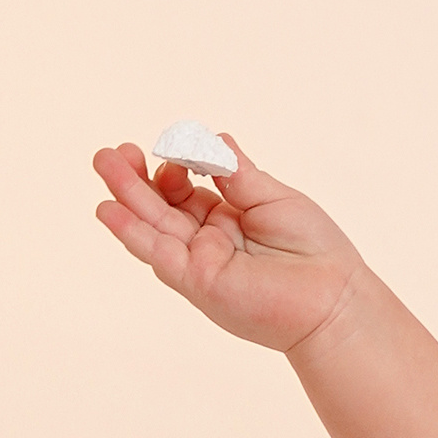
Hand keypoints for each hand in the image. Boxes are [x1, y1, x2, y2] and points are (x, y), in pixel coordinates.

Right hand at [92, 135, 367, 352]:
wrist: (334, 299)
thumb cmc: (315, 250)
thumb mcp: (272, 196)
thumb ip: (235, 171)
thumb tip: (209, 138)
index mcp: (227, 218)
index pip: (184, 189)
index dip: (175, 167)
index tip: (181, 152)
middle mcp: (208, 242)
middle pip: (160, 206)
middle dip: (134, 178)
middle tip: (110, 153)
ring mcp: (200, 263)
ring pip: (153, 227)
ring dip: (126, 197)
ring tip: (103, 164)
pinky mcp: (198, 283)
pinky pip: (159, 255)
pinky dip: (133, 233)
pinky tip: (110, 211)